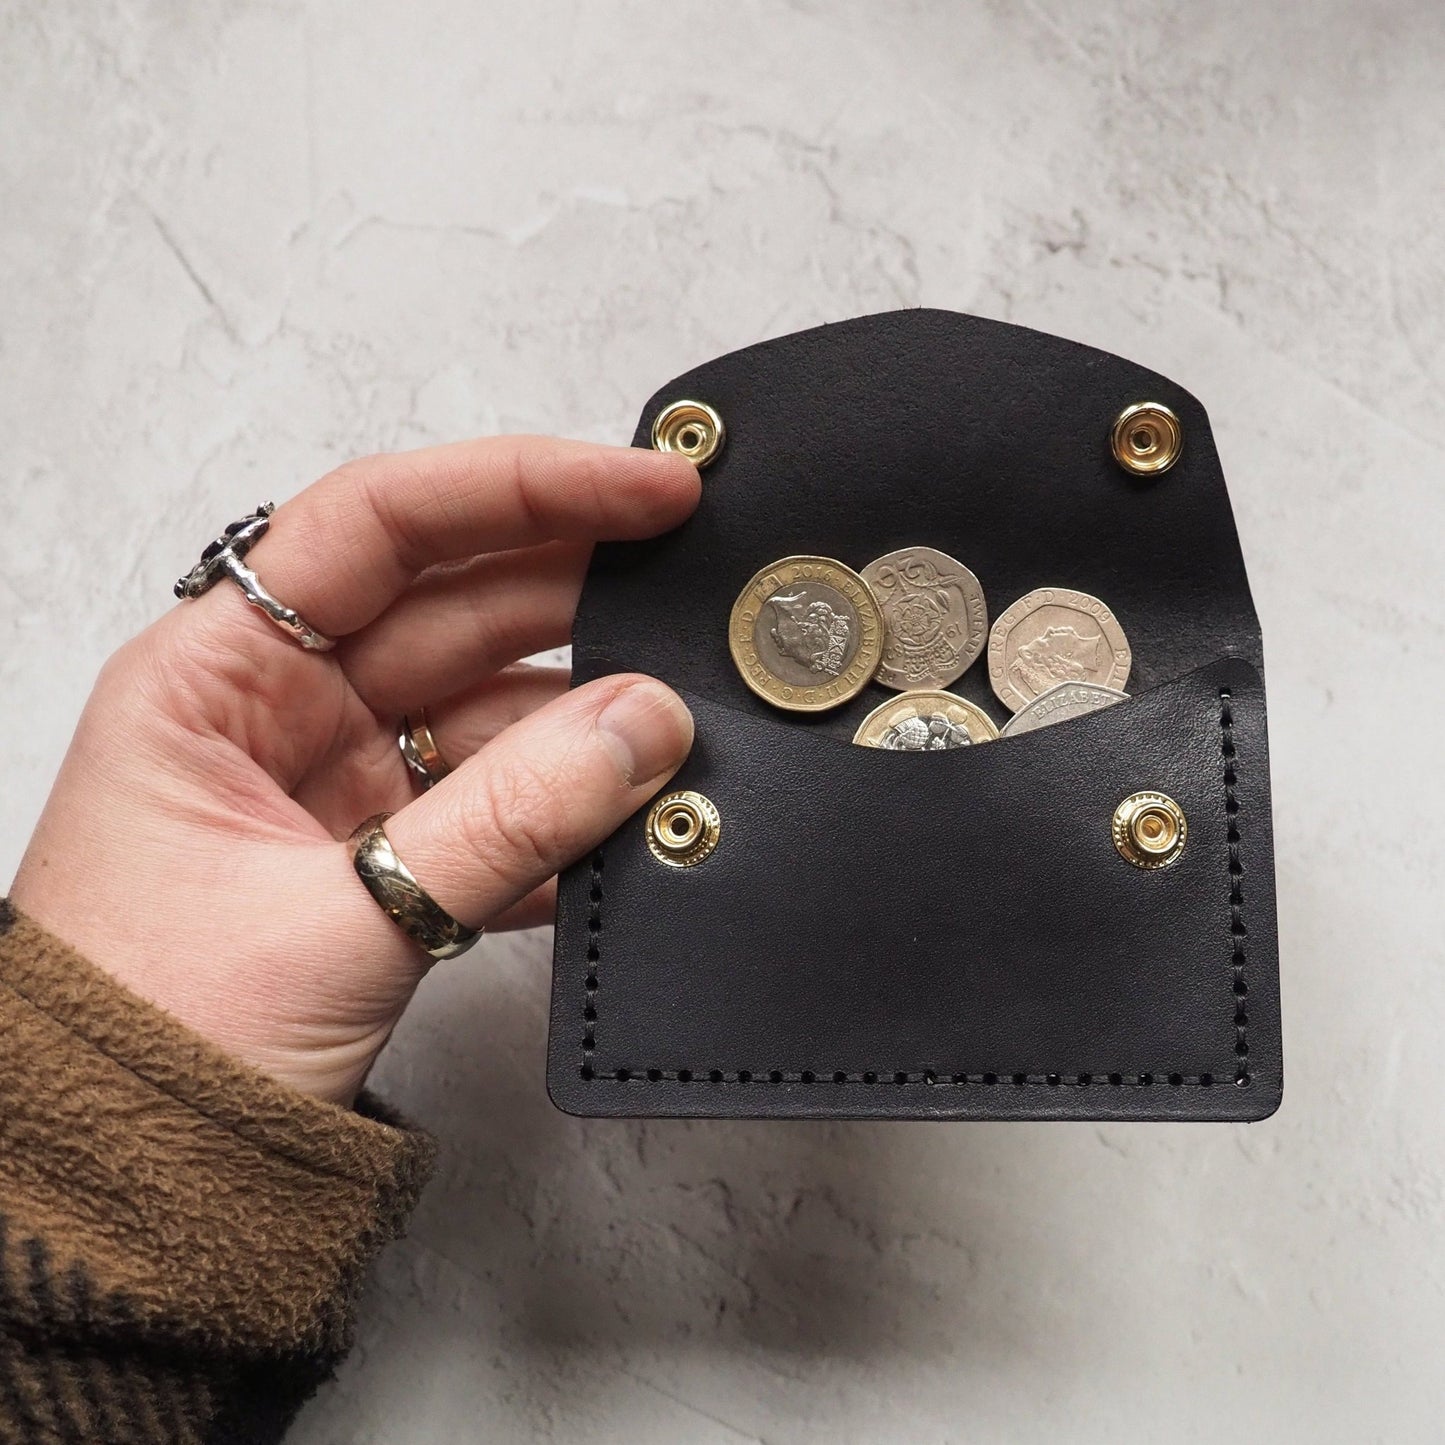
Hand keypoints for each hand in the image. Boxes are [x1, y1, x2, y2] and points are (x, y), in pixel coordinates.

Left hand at [10, 438, 700, 1103]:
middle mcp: (280, 710)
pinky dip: (566, 814)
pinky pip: (499, 802)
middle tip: (690, 587)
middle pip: (451, 605)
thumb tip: (647, 723)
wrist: (125, 1196)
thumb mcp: (342, 916)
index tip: (640, 490)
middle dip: (576, 593)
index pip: (380, 526)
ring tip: (675, 735)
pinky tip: (627, 824)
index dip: (519, 489)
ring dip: (586, 725)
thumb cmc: (148, 1046)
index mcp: (217, 676)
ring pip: (491, 709)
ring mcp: (339, 783)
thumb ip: (510, 816)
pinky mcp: (388, 856)